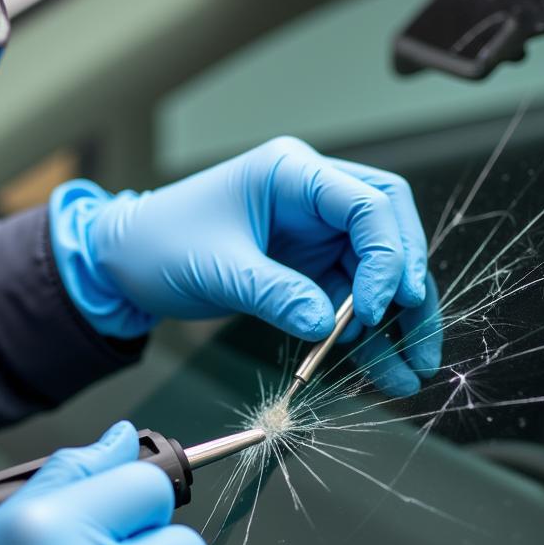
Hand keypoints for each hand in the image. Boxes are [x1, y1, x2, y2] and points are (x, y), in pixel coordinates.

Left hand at [50, 137, 441, 395]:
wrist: (127, 264)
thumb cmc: (161, 243)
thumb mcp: (218, 268)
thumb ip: (275, 295)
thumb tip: (325, 327)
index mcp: (293, 174)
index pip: (368, 204)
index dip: (385, 256)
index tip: (374, 308)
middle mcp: (313, 198)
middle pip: (387, 233)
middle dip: (406, 287)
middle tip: (417, 338)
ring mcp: (314, 234)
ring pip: (376, 272)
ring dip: (395, 321)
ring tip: (409, 370)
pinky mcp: (308, 268)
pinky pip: (348, 300)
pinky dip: (364, 335)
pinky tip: (379, 368)